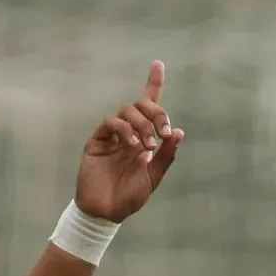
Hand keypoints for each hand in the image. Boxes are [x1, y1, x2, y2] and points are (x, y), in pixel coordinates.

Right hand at [75, 60, 184, 222]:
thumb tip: (178, 132)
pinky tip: (132, 145)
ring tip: (148, 146)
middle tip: (163, 133)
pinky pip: (111, 122)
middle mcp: (129, 132)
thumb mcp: (154, 176)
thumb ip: (166, 155)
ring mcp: (112, 135)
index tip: (158, 64)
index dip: (153, 83)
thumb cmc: (130, 196)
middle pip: (141, 105)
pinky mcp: (97, 140)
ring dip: (142, 124)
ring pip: (127, 111)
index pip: (149, 106)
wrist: (107, 211)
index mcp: (144, 138)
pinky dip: (125, 129)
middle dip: (156, 113)